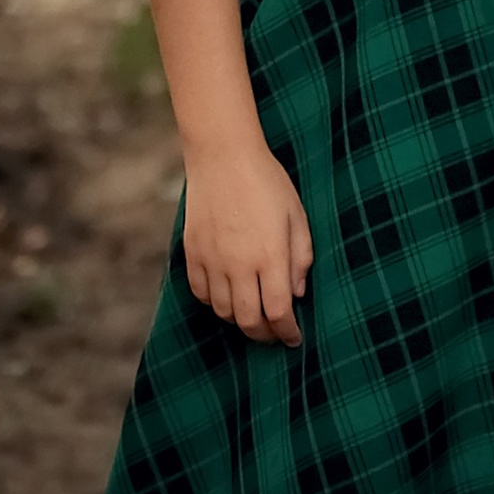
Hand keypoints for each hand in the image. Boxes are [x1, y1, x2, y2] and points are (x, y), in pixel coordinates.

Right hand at [181, 139, 313, 344]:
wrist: (223, 155)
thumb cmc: (267, 182)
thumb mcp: (297, 216)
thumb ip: (301, 257)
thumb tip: (297, 293)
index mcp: (270, 256)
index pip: (278, 312)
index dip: (287, 332)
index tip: (294, 338)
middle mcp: (239, 264)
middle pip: (249, 321)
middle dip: (264, 335)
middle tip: (274, 334)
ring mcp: (212, 260)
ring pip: (223, 312)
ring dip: (240, 320)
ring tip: (252, 315)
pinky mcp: (193, 253)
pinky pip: (201, 293)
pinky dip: (214, 303)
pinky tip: (227, 295)